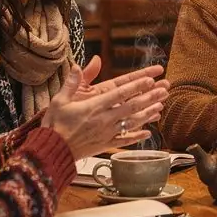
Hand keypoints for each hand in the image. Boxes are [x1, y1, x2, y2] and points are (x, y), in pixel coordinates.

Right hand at [42, 64, 169, 159]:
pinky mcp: (106, 144)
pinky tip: (148, 133)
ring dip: (148, 113)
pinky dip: (137, 136)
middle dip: (150, 97)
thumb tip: (76, 66)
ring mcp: (107, 132)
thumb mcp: (59, 100)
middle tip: (164, 89)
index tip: (150, 79)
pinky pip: (125, 139)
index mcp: (95, 106)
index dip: (137, 86)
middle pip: (132, 106)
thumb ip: (71, 83)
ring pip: (133, 122)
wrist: (52, 150)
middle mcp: (104, 119)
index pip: (120, 93)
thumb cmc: (54, 124)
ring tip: (161, 106)